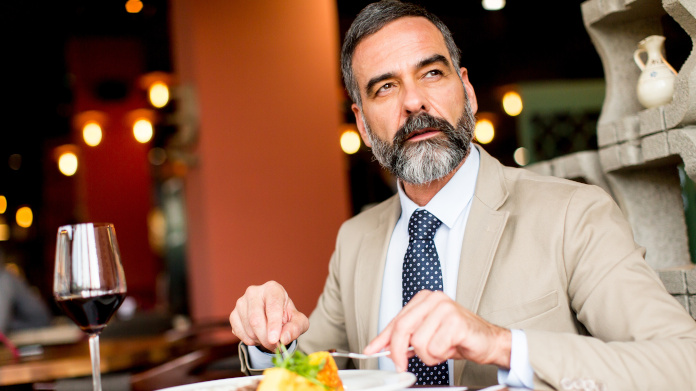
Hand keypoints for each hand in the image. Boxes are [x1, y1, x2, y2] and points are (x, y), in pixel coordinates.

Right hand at [229, 281, 308, 351]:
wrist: (273, 317)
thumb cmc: (287, 316)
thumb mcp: (298, 321)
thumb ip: (295, 328)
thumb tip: (283, 338)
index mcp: (272, 289)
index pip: (272, 306)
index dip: (274, 324)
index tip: (275, 340)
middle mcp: (254, 292)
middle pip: (256, 320)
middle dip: (266, 338)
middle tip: (276, 347)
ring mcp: (241, 302)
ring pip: (248, 328)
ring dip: (260, 340)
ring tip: (269, 338)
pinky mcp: (233, 314)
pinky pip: (239, 333)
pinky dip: (250, 340)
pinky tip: (258, 336)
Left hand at [363, 290, 510, 370]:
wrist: (488, 342)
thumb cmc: (458, 337)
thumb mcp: (427, 335)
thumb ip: (406, 338)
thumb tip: (384, 348)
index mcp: (425, 299)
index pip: (396, 320)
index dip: (382, 339)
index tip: (371, 350)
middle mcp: (434, 299)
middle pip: (402, 328)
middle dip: (398, 352)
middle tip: (401, 365)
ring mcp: (445, 309)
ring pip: (418, 342)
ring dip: (428, 355)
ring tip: (441, 349)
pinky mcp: (455, 322)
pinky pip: (434, 348)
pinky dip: (440, 355)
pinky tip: (450, 348)